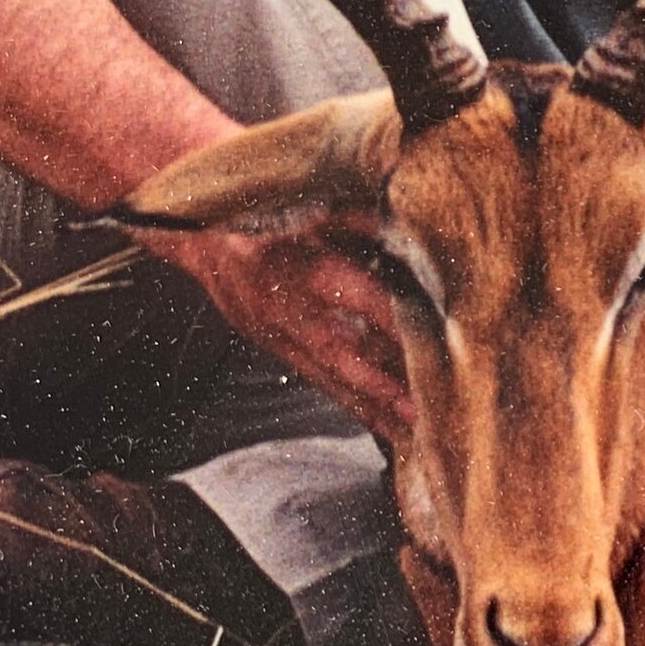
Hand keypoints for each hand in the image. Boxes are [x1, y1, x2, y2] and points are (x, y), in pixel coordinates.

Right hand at [145, 216, 413, 437]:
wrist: (201, 241)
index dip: (404, 326)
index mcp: (307, 273)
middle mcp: (294, 316)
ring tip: (416, 437)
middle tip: (425, 418)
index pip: (368, 303)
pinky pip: (325, 384)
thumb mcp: (315, 209)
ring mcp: (283, 341)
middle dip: (389, 392)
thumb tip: (415, 230)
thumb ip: (366, 221)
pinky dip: (357, 405)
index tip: (443, 344)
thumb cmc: (264, 218)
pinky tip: (386, 425)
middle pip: (349, 361)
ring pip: (337, 383)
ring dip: (377, 411)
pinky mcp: (280, 354)